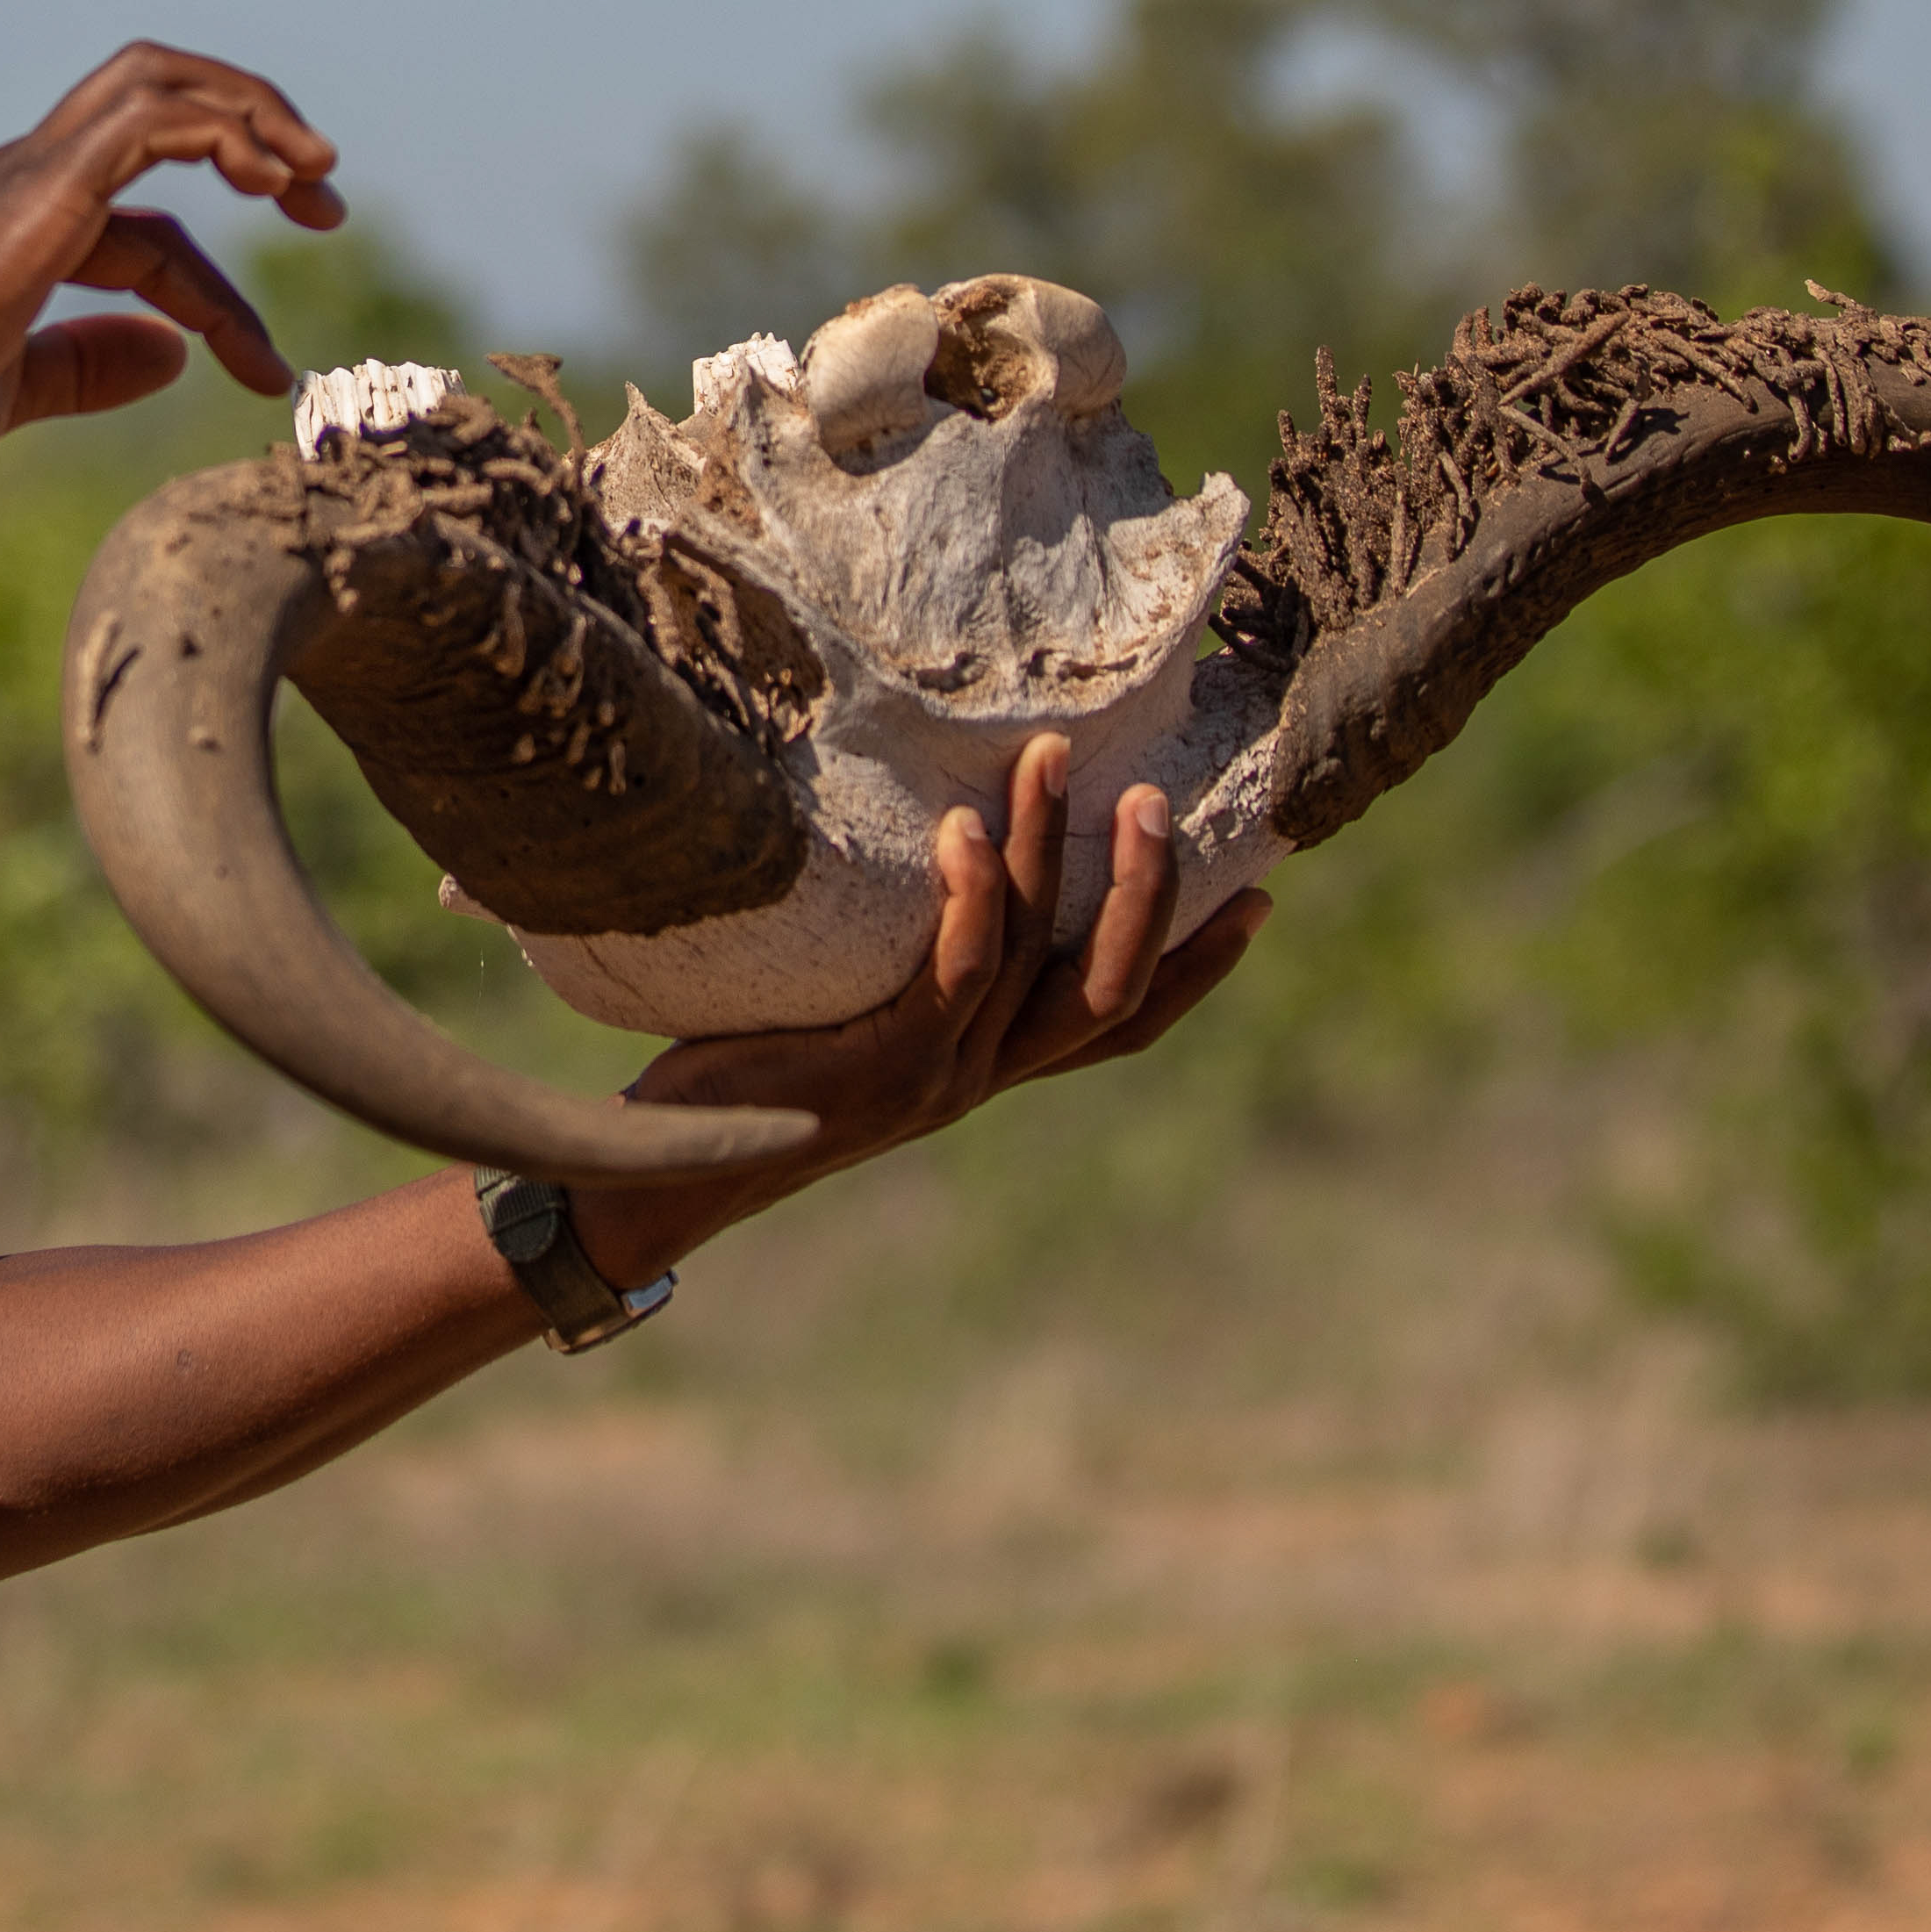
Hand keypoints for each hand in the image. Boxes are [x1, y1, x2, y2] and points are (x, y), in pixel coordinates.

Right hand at [0, 42, 347, 499]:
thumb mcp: (7, 396)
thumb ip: (81, 368)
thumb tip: (171, 356)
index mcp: (19, 229)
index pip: (151, 234)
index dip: (222, 302)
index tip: (269, 376)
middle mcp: (24, 181)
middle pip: (157, 100)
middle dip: (255, 130)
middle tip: (326, 199)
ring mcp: (27, 177)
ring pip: (159, 84)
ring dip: (254, 115)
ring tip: (318, 180)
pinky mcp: (37, 190)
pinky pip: (153, 118)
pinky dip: (227, 129)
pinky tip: (277, 178)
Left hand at [566, 733, 1269, 1279]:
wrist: (670, 1170)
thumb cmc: (750, 1073)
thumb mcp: (851, 1012)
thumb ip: (904, 959)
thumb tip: (918, 836)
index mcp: (989, 1067)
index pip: (1122, 1024)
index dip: (1193, 967)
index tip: (1260, 897)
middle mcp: (981, 1079)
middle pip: (1106, 992)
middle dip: (1144, 893)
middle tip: (1153, 797)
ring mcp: (937, 1078)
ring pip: (1035, 963)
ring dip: (1053, 857)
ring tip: (1050, 761)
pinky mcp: (882, 1066)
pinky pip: (953, 977)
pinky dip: (970, 901)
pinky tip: (964, 834)